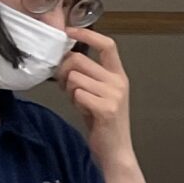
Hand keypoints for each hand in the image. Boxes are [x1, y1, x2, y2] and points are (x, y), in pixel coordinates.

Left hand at [57, 30, 135, 164]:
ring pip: (74, 77)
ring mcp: (114, 96)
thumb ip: (88, 74)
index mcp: (118, 76)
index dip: (86, 35)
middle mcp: (119, 83)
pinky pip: (78, 94)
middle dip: (64, 70)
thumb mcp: (98, 93)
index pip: (107, 45)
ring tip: (78, 101)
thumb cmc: (103, 123)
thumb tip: (64, 57)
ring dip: (69, 90)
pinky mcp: (106, 109)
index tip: (69, 31)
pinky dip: (75, 102)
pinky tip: (84, 111)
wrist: (115, 151)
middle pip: (79, 60)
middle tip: (64, 85)